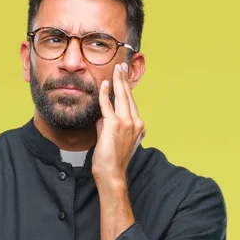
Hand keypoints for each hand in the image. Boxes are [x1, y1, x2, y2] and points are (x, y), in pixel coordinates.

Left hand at [92, 62, 144, 184]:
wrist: (112, 174)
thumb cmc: (110, 159)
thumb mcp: (111, 138)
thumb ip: (107, 125)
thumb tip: (101, 116)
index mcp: (138, 126)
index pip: (131, 103)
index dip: (127, 89)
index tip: (124, 78)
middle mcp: (136, 122)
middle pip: (129, 96)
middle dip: (124, 79)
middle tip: (121, 66)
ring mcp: (127, 123)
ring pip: (122, 97)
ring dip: (118, 81)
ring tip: (116, 69)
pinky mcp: (115, 125)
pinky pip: (108, 105)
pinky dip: (105, 93)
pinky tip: (104, 84)